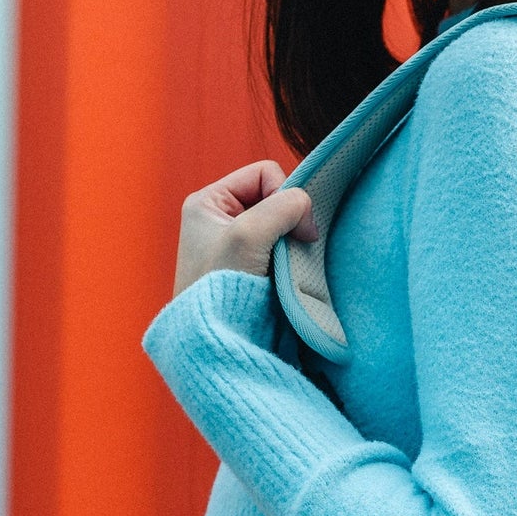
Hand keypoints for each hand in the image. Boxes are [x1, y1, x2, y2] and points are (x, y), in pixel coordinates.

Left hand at [174, 160, 317, 295]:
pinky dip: (291, 260)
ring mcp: (237, 245)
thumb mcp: (248, 234)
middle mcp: (220, 218)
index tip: (287, 232)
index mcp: (208, 201)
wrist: (215, 342)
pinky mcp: (252, 268)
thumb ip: (283, 206)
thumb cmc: (220, 288)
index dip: (283, 195)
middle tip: (287, 251)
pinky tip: (285, 278)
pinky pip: (284, 249)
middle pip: (276, 198)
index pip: (264, 173)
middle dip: (288, 222)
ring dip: (291, 244)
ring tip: (282, 268)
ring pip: (283, 225)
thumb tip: (308, 211)